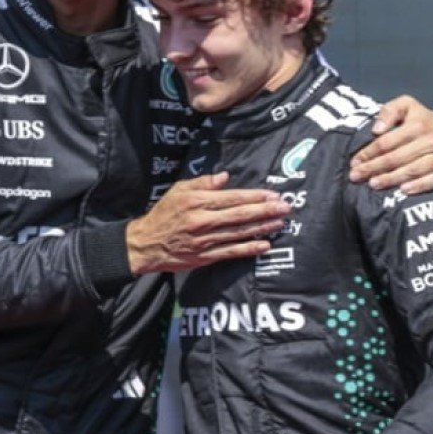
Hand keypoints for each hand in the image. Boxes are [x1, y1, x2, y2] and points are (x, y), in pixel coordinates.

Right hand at [127, 172, 288, 274]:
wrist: (146, 244)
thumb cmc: (164, 213)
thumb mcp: (179, 190)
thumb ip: (203, 182)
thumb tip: (226, 176)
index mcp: (196, 201)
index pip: (231, 198)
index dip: (254, 197)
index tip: (272, 194)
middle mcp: (202, 221)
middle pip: (239, 215)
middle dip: (264, 211)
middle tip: (285, 207)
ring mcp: (205, 241)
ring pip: (239, 233)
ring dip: (262, 228)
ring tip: (280, 223)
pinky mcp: (205, 257)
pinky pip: (231, 252)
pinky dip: (249, 249)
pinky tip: (265, 245)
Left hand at [348, 95, 432, 193]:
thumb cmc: (424, 120)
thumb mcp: (407, 106)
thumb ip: (389, 111)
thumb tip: (376, 129)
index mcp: (417, 124)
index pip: (387, 142)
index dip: (369, 153)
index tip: (354, 162)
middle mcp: (430, 140)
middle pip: (397, 158)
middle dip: (374, 168)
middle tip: (356, 176)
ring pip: (413, 170)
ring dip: (391, 179)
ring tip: (373, 184)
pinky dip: (419, 186)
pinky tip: (403, 190)